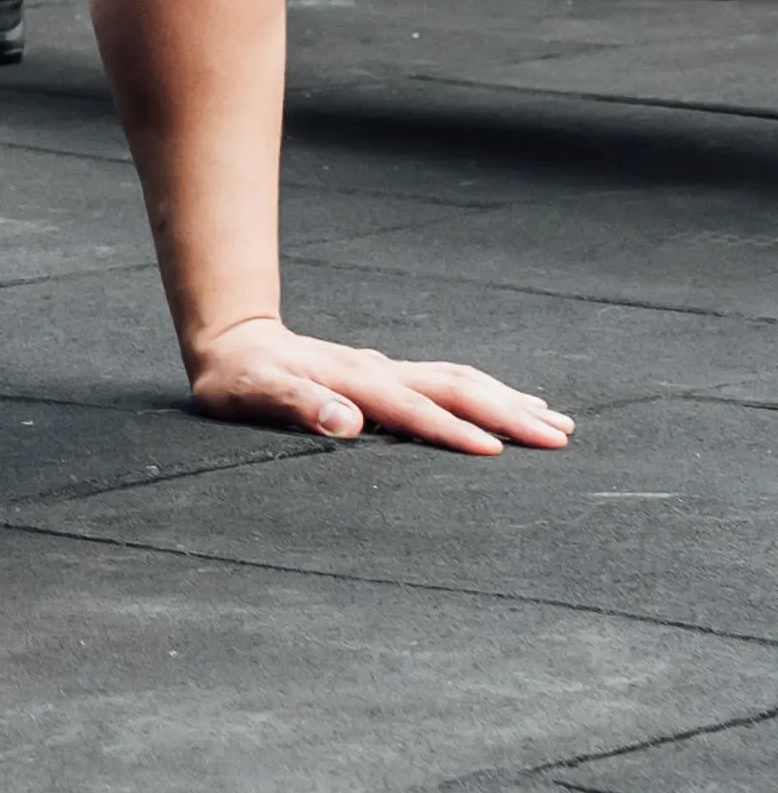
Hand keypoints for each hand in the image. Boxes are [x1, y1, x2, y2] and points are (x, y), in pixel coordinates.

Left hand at [188, 312, 572, 455]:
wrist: (231, 341)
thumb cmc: (237, 378)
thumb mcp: (252, 394)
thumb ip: (297, 405)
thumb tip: (346, 423)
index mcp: (352, 381)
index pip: (413, 409)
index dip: (453, 430)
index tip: (497, 451)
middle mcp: (379, 371)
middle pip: (456, 387)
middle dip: (508, 412)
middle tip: (561, 437)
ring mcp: (388, 370)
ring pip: (461, 380)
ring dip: (509, 400)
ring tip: (557, 421)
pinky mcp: (389, 374)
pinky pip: (450, 380)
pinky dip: (488, 391)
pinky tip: (511, 403)